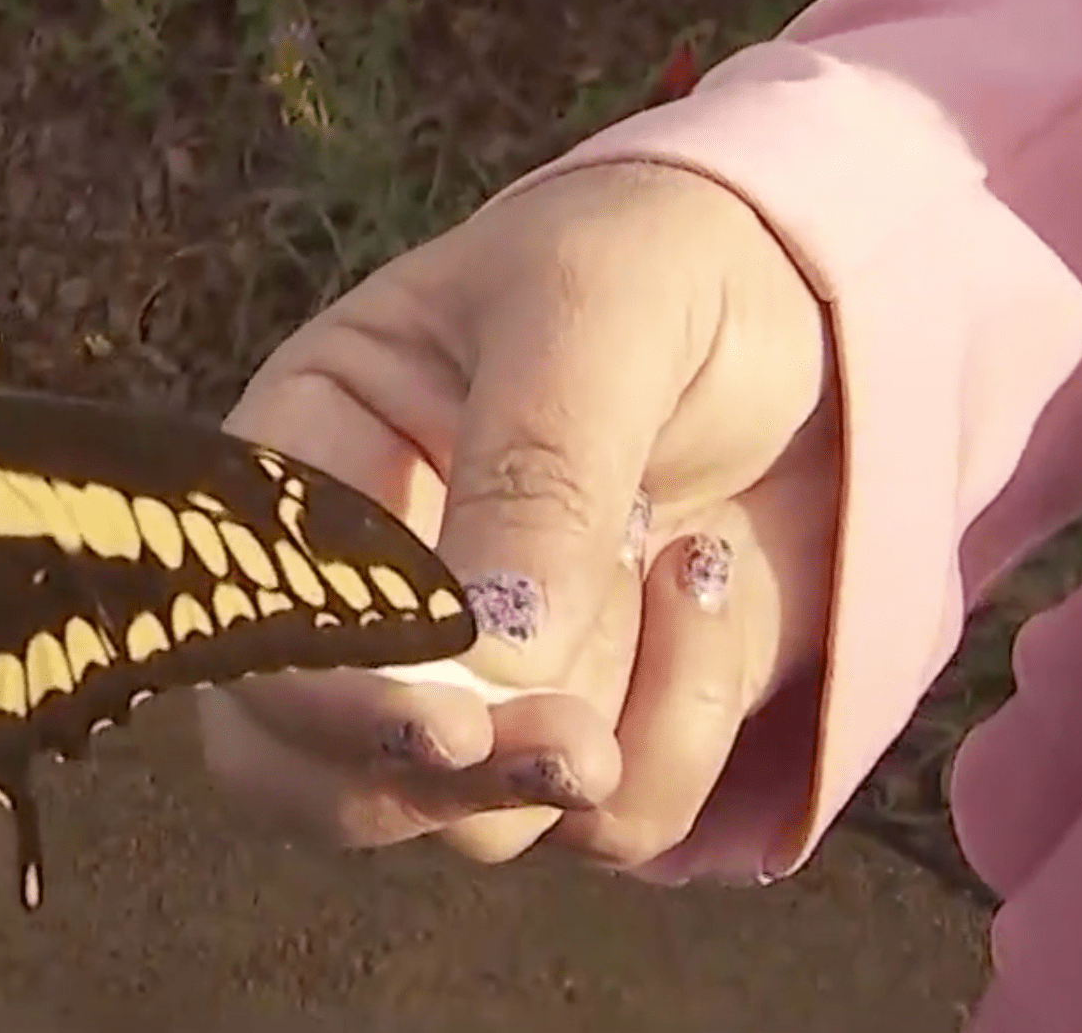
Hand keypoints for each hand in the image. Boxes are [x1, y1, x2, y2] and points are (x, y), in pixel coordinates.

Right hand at [198, 161, 841, 873]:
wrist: (833, 305)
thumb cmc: (670, 258)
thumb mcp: (595, 308)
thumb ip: (538, 468)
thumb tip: (497, 659)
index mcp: (312, 460)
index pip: (249, 620)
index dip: (317, 697)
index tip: (445, 719)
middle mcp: (365, 591)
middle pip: (304, 773)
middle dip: (431, 786)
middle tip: (565, 748)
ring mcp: (477, 675)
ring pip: (464, 819)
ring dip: (583, 747)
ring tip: (686, 573)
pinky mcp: (590, 730)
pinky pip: (605, 823)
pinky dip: (680, 737)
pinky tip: (711, 582)